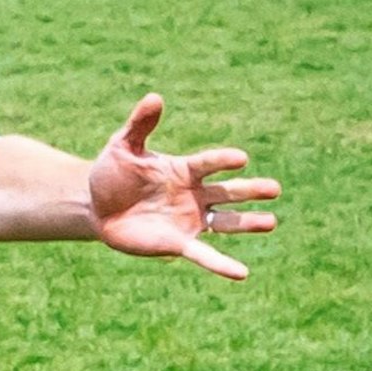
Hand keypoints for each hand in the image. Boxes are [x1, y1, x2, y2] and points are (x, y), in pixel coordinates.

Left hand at [87, 94, 279, 280]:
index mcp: (184, 170)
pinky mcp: (178, 243)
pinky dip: (221, 264)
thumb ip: (140, 125)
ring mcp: (190, 219)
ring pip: (225, 221)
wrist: (97, 207)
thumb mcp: (122, 147)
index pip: (208, 164)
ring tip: (271, 222)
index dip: (222, 160)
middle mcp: (195, 194)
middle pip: (228, 191)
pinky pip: (204, 254)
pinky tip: (242, 273)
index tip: (240, 158)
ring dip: (247, 223)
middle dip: (250, 190)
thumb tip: (154, 97)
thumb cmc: (113, 174)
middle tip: (274, 189)